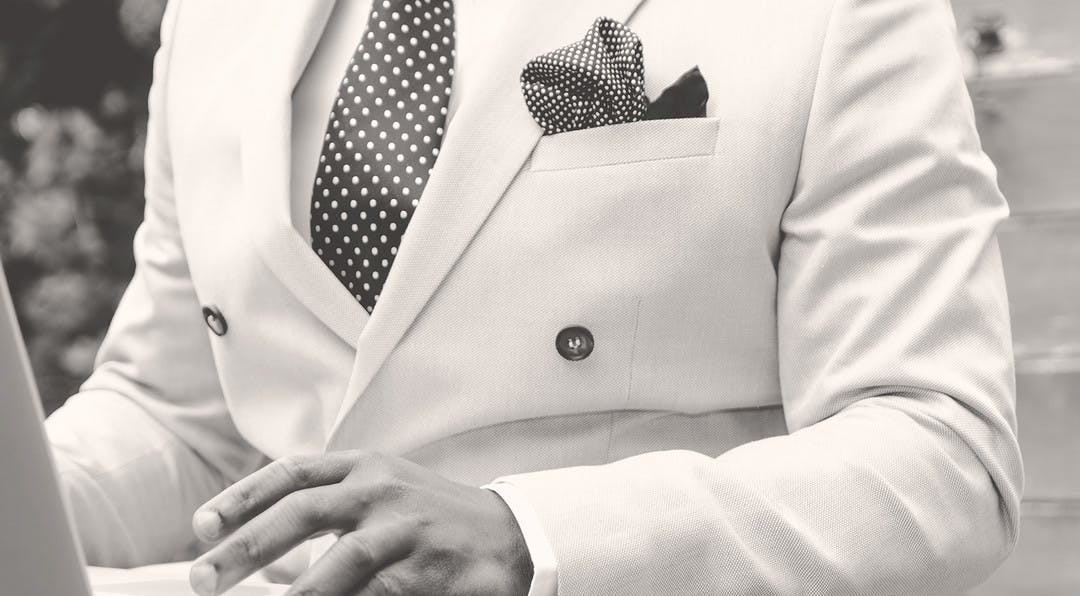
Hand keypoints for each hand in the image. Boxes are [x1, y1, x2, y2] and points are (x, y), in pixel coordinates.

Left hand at [188, 451, 532, 595]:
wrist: (512, 535)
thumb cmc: (431, 517)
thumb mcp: (383, 492)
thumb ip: (329, 507)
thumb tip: (257, 551)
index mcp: (367, 466)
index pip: (294, 473)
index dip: (243, 498)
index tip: (201, 527)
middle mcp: (385, 491)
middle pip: (306, 511)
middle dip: (248, 546)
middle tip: (204, 578)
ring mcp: (411, 531)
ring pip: (345, 561)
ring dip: (301, 592)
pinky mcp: (433, 572)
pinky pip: (383, 595)